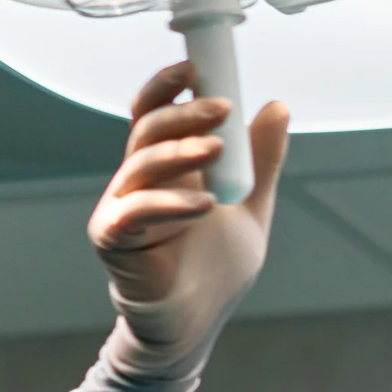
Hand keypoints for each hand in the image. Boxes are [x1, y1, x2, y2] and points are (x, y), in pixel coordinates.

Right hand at [88, 61, 287, 336]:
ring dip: (181, 151)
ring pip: (143, 164)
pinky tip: (206, 206)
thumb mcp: (250, 207)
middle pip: (149, 129)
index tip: (199, 66)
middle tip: (222, 107)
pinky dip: (172, 204)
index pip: (156, 110)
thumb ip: (261, 162)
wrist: (196, 324)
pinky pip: (137, 211)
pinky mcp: (113, 238)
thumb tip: (277, 106)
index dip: (171, 84)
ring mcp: (121, 207)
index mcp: (166, 165)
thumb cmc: (214, 268)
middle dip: (185, 111)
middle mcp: (137, 179)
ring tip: (218, 149)